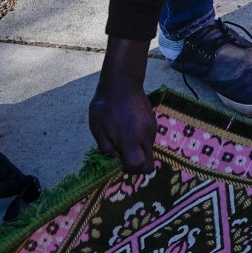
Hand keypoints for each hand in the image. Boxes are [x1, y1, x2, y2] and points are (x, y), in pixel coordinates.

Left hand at [89, 40, 157, 170]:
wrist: (123, 83)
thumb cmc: (105, 105)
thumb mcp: (97, 127)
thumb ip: (106, 147)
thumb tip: (117, 159)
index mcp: (129, 139)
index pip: (138, 166)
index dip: (130, 169)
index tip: (121, 162)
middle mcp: (144, 137)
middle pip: (149, 165)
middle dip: (138, 166)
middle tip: (125, 157)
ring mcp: (152, 130)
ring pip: (149, 152)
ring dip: (138, 151)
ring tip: (125, 136)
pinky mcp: (154, 124)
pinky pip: (149, 140)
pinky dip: (141, 141)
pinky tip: (130, 128)